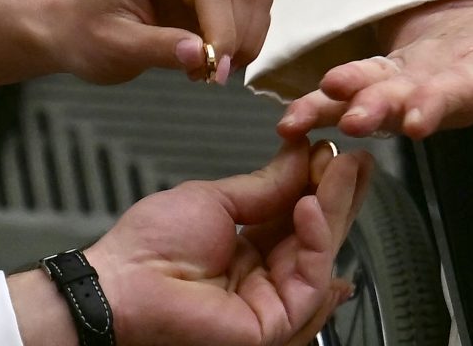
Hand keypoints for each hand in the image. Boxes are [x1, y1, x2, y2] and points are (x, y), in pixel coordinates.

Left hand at [14, 142, 369, 345]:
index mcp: (248, 246)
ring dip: (334, 208)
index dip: (320, 183)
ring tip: (339, 169)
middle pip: (316, 233)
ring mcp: (271, 300)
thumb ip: (266, 185)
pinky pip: (308, 279)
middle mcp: (264, 275)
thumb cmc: (148, 250)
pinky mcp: (274, 322)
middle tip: (353, 156)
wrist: (119, 285)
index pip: (298, 214)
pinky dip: (317, 240)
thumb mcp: (216, 200)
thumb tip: (302, 156)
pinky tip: (313, 205)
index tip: (333, 150)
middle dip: (338, 192)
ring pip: (320, 254)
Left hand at [57, 0, 272, 84]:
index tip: (217, 70)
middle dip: (237, 38)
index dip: (223, 29)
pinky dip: (243, 39)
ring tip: (209, 69)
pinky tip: (213, 58)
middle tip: (212, 77)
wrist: (80, 30)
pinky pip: (250, 8)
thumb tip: (201, 56)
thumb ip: (158, 48)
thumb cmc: (89, 35)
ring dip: (244, 40)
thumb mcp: (116, 47)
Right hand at [278, 0, 472, 184]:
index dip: (437, 100)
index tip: (417, 120)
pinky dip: (320, 101)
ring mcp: (405, 69)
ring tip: (306, 115)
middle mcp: (437, 65)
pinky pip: (348, 87)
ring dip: (340, 97)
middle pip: (406, 81)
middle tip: (356, 119)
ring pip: (369, 80)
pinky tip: (293, 122)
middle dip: (379, 99)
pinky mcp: (383, 77)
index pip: (460, 86)